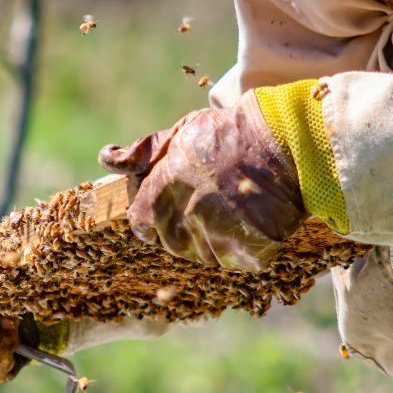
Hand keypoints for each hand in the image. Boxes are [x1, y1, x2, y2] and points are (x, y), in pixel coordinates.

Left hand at [99, 91, 306, 271]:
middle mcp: (186, 219)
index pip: (141, 223)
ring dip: (211, 238)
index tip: (169, 205)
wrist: (285, 143)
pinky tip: (251, 220)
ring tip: (231, 209)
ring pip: (201, 254)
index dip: (152, 214)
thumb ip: (143, 151)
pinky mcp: (247, 254)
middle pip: (170, 242)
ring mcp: (217, 239)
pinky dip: (241, 247)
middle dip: (181, 226)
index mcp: (163, 192)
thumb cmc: (228, 135)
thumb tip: (107, 157)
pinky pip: (234, 261)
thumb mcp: (181, 132)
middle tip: (207, 203)